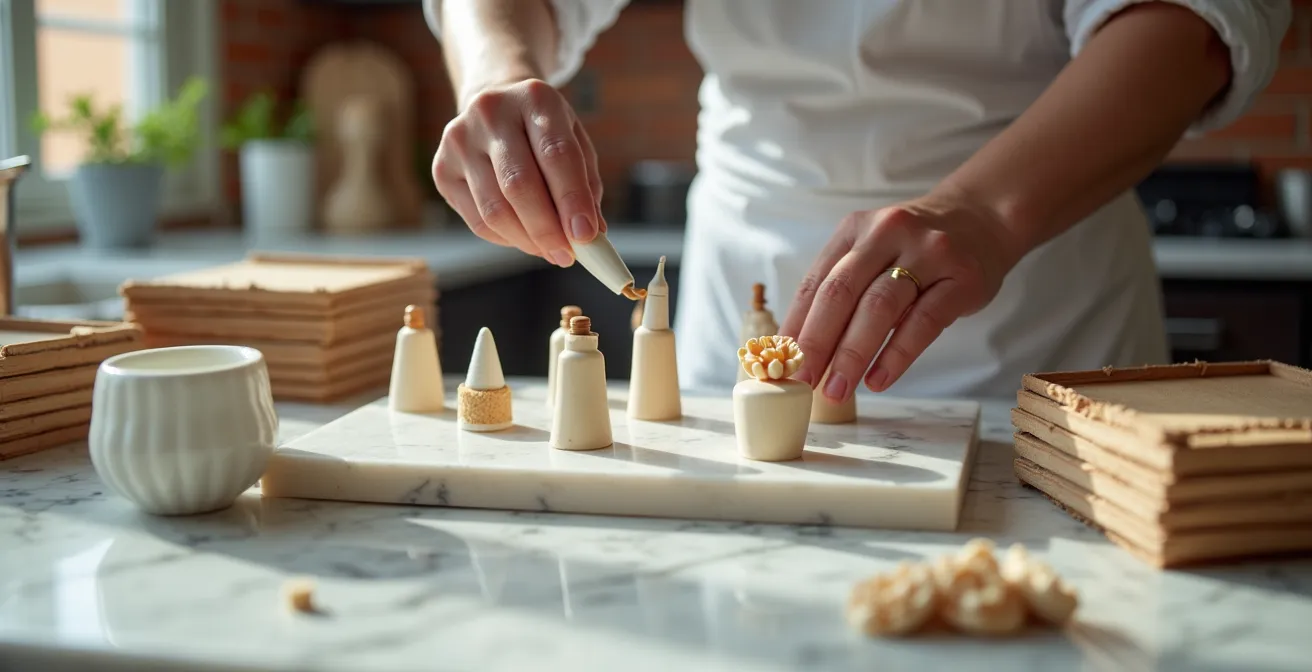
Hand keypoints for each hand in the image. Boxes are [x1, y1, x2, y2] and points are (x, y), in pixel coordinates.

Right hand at [432, 78, 604, 266]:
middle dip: (547, 229)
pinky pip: (478, 220)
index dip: (572, 199)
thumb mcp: (573, 142)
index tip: (586, 236)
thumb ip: (586, 186)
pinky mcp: (442, 168)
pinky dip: (506, 238)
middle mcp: (491, 112)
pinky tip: (524, 238)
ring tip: (549, 250)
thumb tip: (590, 237)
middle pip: (519, 184)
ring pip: (495, 209)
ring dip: (527, 240)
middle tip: (567, 255)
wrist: (495, 108)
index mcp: (534, 97)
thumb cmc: (542, 131)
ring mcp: (460, 139)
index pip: (556, 154)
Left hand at [779, 187, 1024, 400]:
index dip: (795, 326)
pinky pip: (923, 322)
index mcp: (854, 230)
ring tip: (836, 390)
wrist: (983, 220)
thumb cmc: (915, 250)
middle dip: (817, 343)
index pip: (815, 283)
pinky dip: (897, 355)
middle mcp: (886, 234)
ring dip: (852, 355)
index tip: (781, 364)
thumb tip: (801, 348)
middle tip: (802, 381)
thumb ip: (842, 289)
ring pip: (879, 308)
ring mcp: (927, 252)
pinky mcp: (961, 278)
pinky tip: (878, 379)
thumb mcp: (874, 252)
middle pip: (841, 293)